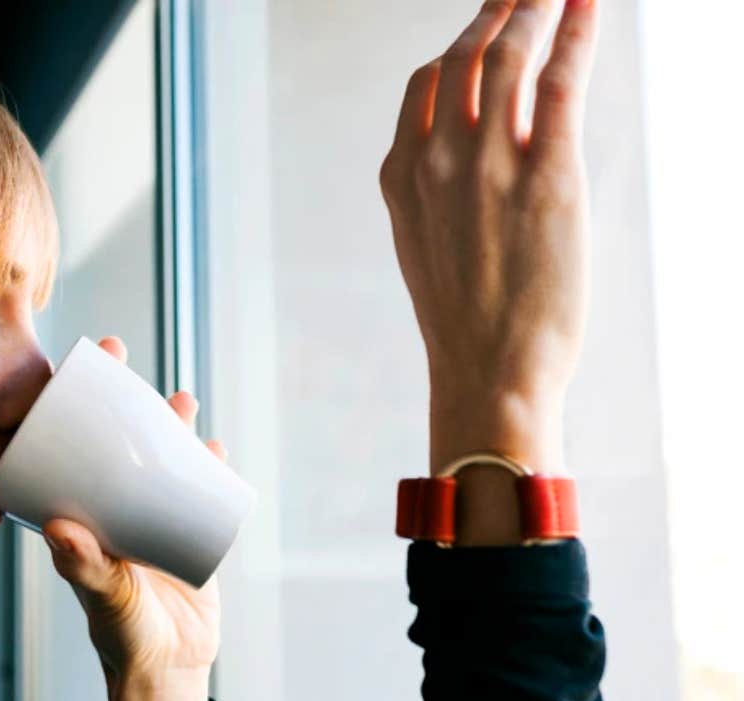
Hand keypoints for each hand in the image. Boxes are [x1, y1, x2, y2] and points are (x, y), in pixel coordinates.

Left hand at [42, 335, 223, 700]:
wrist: (171, 668)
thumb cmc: (123, 636)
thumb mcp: (103, 596)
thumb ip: (84, 567)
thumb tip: (59, 527)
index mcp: (79, 513)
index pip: (60, 447)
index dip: (58, 405)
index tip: (60, 368)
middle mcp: (111, 505)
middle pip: (109, 435)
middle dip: (116, 394)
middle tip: (120, 354)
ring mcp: (150, 514)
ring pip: (157, 453)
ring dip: (167, 420)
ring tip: (180, 398)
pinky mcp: (189, 528)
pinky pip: (198, 486)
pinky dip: (208, 463)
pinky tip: (214, 446)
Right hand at [379, 0, 599, 543]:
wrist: (486, 373)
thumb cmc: (464, 325)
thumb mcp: (425, 250)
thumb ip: (434, 195)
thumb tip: (464, 164)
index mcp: (402, 178)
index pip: (425, 87)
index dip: (456, 48)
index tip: (482, 31)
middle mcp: (437, 159)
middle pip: (464, 57)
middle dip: (495, 13)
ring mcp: (488, 162)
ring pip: (508, 56)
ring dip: (533, 9)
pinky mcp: (546, 172)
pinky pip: (559, 81)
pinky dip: (576, 31)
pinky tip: (587, 3)